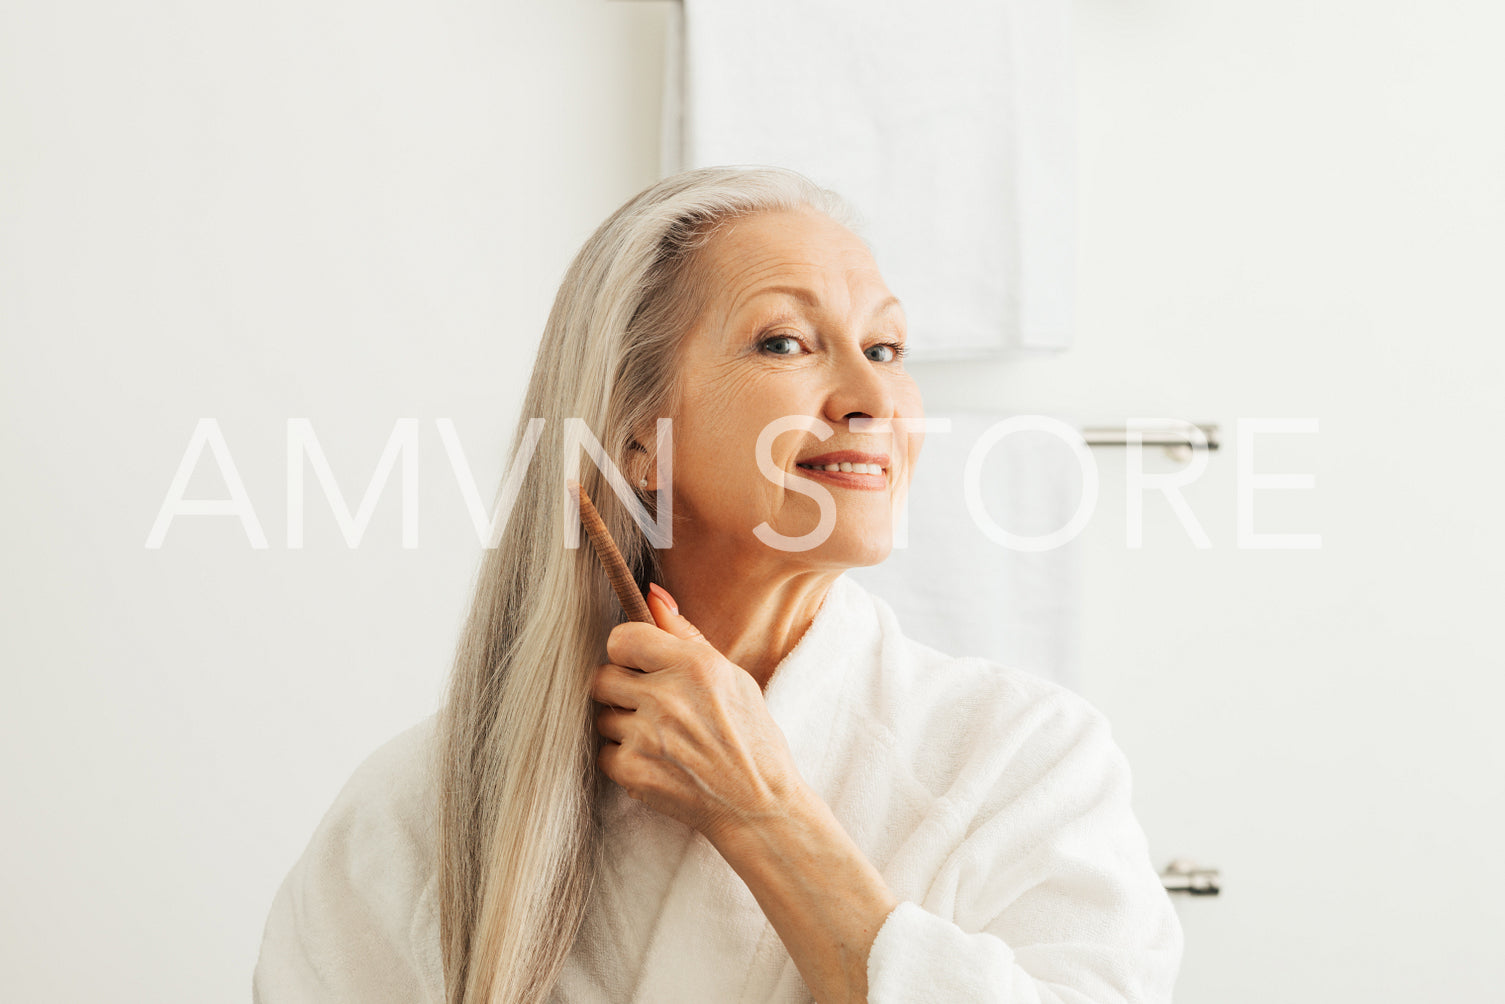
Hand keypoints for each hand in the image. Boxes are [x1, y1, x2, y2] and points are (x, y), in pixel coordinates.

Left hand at [591, 583, 805, 845]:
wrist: (759, 806)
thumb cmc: (751, 738)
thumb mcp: (732, 677)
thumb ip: (686, 635)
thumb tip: (653, 594)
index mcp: (695, 666)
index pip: (621, 638)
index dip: (626, 651)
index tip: (638, 663)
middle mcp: (667, 697)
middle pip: (602, 676)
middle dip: (620, 688)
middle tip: (647, 703)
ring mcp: (647, 736)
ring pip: (602, 715)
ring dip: (622, 724)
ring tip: (658, 736)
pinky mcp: (633, 771)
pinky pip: (604, 751)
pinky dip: (623, 757)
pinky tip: (655, 761)